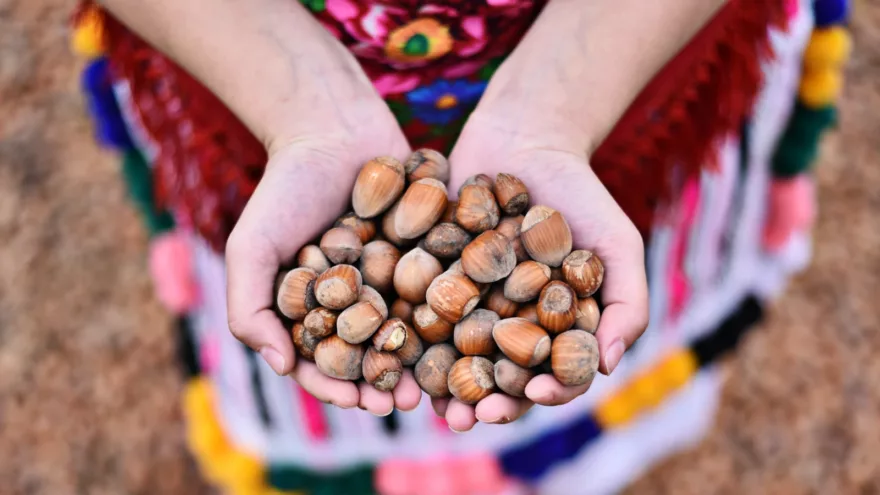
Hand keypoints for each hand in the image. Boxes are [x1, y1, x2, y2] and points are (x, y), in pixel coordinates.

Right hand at [225, 101, 422, 415]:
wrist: (332, 127)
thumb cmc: (285, 188)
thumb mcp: (253, 247)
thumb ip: (251, 308)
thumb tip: (281, 367)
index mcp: (315, 309)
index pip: (324, 361)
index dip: (337, 385)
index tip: (355, 401)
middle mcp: (357, 300)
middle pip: (372, 354)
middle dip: (385, 382)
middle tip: (402, 402)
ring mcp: (395, 278)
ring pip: (411, 331)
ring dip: (421, 361)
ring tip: (434, 381)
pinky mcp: (430, 253)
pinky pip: (441, 291)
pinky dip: (451, 316)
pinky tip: (464, 335)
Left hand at [435, 111, 649, 430]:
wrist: (523, 140)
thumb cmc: (580, 193)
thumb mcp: (617, 242)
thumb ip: (628, 301)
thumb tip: (610, 365)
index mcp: (556, 328)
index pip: (557, 373)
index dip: (551, 390)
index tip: (539, 395)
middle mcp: (512, 325)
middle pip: (503, 376)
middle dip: (490, 402)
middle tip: (473, 418)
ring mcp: (471, 307)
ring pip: (458, 358)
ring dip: (445, 388)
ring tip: (433, 406)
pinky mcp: (433, 283)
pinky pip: (420, 318)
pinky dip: (411, 341)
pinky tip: (399, 357)